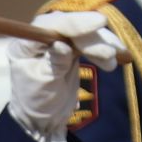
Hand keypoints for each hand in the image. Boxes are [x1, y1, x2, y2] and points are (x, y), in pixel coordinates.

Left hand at [7, 12, 125, 141]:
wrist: (43, 118)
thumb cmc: (36, 102)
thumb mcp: (43, 85)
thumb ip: (54, 63)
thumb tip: (63, 45)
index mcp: (24, 45)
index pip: (48, 26)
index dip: (73, 23)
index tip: (98, 24)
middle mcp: (39, 38)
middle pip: (69, 28)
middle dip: (92, 38)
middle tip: (109, 53)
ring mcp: (57, 42)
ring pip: (83, 34)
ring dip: (102, 44)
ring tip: (113, 60)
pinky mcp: (72, 48)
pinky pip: (90, 43)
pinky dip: (104, 48)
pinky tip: (118, 56)